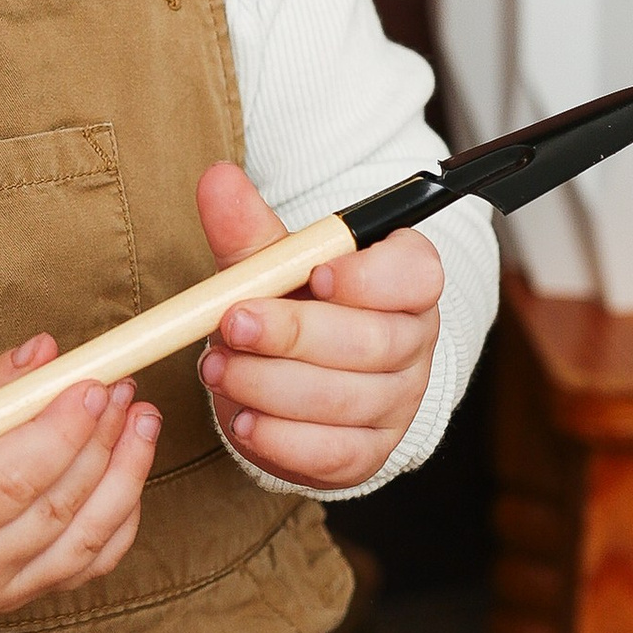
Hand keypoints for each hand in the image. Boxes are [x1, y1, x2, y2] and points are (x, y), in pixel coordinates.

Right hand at [0, 333, 161, 611]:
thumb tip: (47, 354)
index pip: (12, 480)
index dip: (62, 430)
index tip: (93, 381)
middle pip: (57, 510)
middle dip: (100, 443)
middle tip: (124, 387)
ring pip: (85, 540)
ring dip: (125, 476)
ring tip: (141, 420)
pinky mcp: (17, 596)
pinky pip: (87, 561)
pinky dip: (118, 515)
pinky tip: (128, 466)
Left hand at [193, 160, 441, 489]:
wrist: (291, 381)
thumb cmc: (292, 308)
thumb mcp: (271, 264)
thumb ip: (248, 226)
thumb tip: (217, 178)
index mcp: (405, 283)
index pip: (416, 275)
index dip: (370, 278)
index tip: (315, 274)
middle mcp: (414, 343)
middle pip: (374, 342)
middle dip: (295, 334)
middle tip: (232, 325)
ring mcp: (397, 404)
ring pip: (347, 399)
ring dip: (271, 385)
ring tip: (217, 369)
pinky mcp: (368, 454)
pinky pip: (333, 453)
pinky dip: (281, 438)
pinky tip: (242, 419)